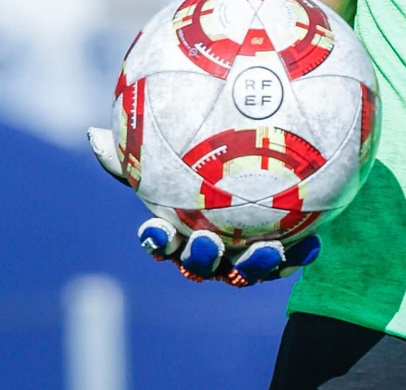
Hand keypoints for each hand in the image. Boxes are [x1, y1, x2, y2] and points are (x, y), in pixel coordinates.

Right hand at [87, 127, 321, 286]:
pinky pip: (290, 261)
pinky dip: (300, 257)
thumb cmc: (204, 162)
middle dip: (202, 259)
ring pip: (246, 271)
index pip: (162, 242)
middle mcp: (211, 249)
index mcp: (180, 229)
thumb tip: (91, 134)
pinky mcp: (281, 255)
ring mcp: (244, 256)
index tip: (156, 229)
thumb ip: (138, 150)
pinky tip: (314, 245)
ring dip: (255, 264)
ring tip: (269, 248)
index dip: (157, 242)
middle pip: (201, 264)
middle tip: (208, 241)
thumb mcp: (174, 152)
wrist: (264, 168)